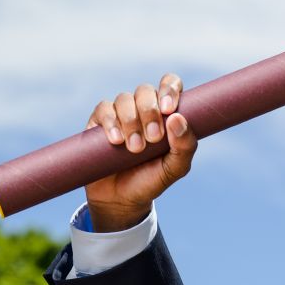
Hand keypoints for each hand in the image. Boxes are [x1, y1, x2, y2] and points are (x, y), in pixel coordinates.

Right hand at [83, 74, 197, 231]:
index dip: (169, 89)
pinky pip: (104, 109)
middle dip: (149, 113)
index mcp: (166, 113)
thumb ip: (185, 147)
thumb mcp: (175, 168)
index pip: (170, 84)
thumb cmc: (152, 180)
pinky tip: (116, 141)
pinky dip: (111, 122)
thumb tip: (178, 118)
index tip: (168, 109)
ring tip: (134, 148)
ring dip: (131, 122)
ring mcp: (121, 113)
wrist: (121, 199)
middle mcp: (143, 108)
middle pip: (145, 91)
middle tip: (153, 139)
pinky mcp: (99, 121)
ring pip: (124, 99)